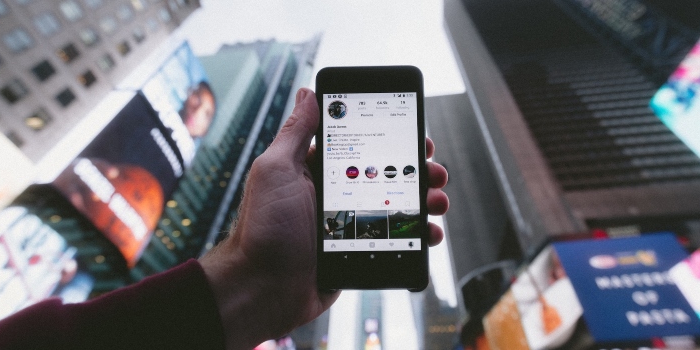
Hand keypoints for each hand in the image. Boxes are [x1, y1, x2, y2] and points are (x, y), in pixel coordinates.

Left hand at [199, 88, 448, 348]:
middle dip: (417, 170)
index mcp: (318, 171)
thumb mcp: (276, 170)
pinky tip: (429, 233)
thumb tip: (308, 93)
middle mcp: (337, 195)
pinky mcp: (360, 252)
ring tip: (437, 202)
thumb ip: (296, 132)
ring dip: (424, 201)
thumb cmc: (263, 228)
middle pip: (388, 175)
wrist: (262, 290)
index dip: (392, 138)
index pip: (363, 146)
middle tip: (434, 170)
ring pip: (398, 207)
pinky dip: (417, 237)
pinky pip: (396, 240)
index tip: (416, 134)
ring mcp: (351, 225)